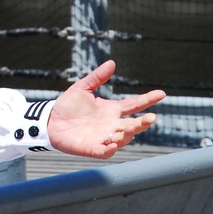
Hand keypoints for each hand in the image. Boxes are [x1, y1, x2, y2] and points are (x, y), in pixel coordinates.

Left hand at [47, 60, 164, 158]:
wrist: (50, 121)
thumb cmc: (68, 105)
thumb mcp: (82, 88)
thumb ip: (97, 77)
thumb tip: (112, 63)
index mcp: (111, 109)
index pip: (134, 104)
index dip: (147, 100)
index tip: (161, 94)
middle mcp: (111, 124)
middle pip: (133, 124)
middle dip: (143, 122)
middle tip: (152, 118)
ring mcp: (103, 137)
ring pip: (122, 138)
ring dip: (127, 135)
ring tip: (130, 129)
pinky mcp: (92, 147)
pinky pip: (103, 151)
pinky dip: (109, 149)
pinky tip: (113, 144)